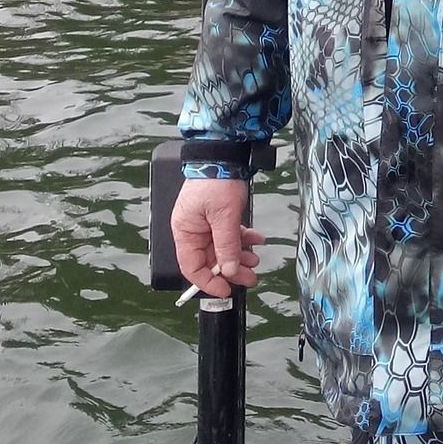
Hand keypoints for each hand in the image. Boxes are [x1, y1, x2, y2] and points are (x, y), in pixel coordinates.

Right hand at [171, 179, 265, 296]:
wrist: (225, 153)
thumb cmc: (217, 180)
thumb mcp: (224, 216)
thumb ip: (226, 245)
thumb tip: (228, 270)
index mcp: (185, 231)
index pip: (191, 267)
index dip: (207, 282)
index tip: (226, 290)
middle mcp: (193, 230)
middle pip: (210, 260)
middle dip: (230, 269)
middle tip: (250, 276)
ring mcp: (206, 223)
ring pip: (222, 249)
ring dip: (239, 256)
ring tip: (255, 259)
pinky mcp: (219, 216)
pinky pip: (230, 235)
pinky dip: (243, 239)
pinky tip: (257, 239)